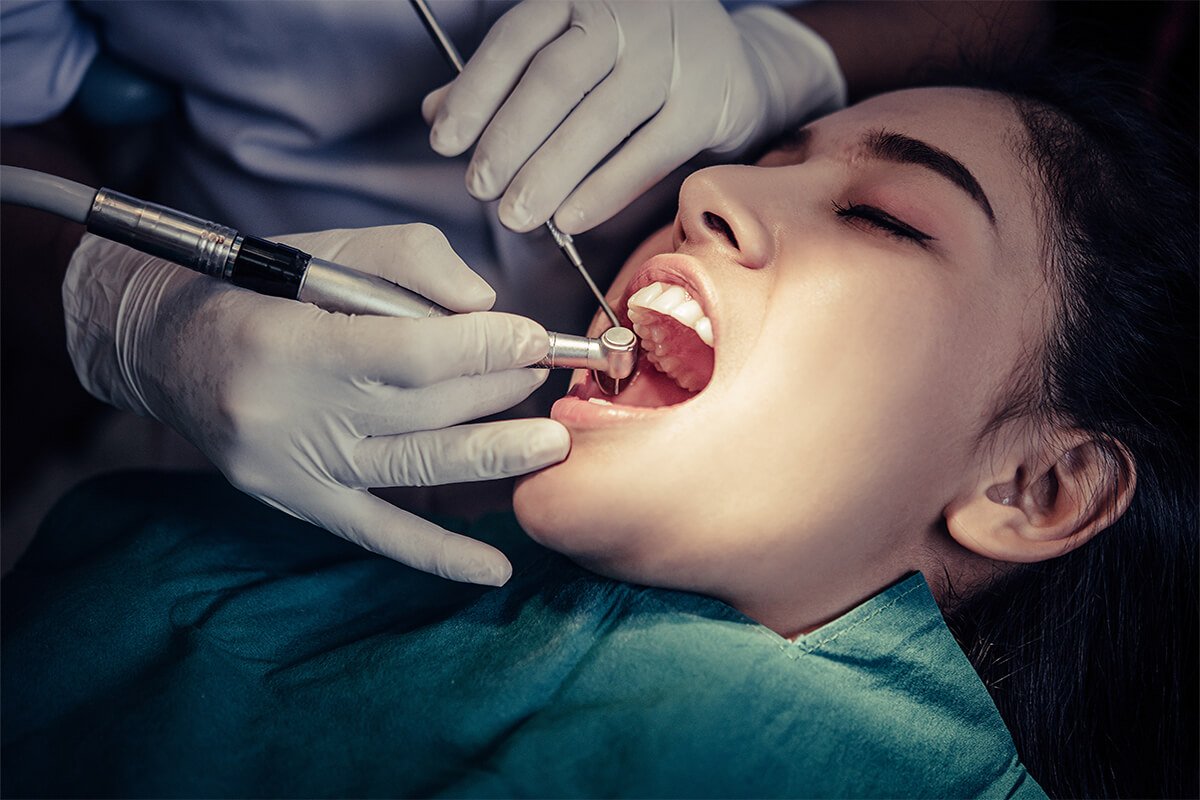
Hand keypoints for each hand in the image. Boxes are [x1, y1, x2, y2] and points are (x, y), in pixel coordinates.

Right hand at [62, 225, 569, 584]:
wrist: (166, 348)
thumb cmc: (261, 289)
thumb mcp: (326, 249)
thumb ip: (410, 262)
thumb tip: (484, 305)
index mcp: (290, 344)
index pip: (412, 356)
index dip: (485, 349)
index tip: (535, 337)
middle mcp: (290, 416)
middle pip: (424, 411)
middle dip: (498, 389)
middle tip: (543, 371)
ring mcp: (294, 470)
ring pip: (415, 469)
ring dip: (493, 456)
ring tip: (550, 443)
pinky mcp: (298, 502)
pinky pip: (379, 534)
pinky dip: (440, 556)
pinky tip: (495, 570)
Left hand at [423, 0, 844, 234]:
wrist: (736, 62)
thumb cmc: (634, 60)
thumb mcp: (569, 50)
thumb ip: (505, 79)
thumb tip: (436, 114)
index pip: (519, 38)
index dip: (476, 92)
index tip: (445, 142)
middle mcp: (628, 17)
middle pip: (556, 79)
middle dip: (510, 140)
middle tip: (479, 189)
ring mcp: (671, 57)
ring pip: (599, 120)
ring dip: (551, 174)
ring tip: (516, 215)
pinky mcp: (705, 103)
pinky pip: (647, 154)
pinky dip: (605, 191)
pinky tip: (570, 218)